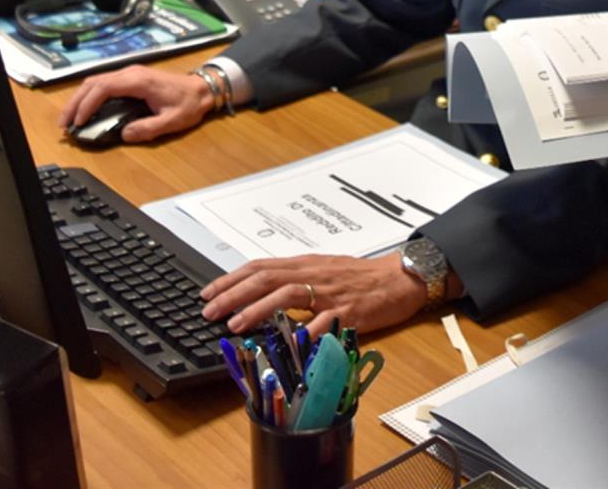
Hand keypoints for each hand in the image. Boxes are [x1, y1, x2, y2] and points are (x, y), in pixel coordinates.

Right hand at [55, 65, 212, 142]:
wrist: (203, 88)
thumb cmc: (189, 103)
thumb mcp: (172, 121)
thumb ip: (148, 128)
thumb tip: (124, 134)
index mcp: (139, 81)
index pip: (104, 88)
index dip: (87, 104)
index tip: (79, 121)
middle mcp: (131, 73)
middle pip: (94, 82)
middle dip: (76, 102)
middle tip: (64, 123)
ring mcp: (130, 73)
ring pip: (96, 81)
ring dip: (80, 98)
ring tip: (70, 118)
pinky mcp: (131, 77)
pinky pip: (104, 83)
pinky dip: (90, 95)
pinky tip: (85, 109)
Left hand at [201, 254, 428, 335]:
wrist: (399, 278)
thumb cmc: (360, 277)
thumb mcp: (321, 271)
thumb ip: (293, 280)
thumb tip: (258, 292)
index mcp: (304, 265)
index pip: (260, 267)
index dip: (230, 279)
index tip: (208, 293)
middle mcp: (313, 274)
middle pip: (266, 278)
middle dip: (234, 294)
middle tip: (210, 310)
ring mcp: (330, 293)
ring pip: (287, 295)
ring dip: (258, 309)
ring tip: (236, 324)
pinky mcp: (348, 311)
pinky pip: (324, 322)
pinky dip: (304, 331)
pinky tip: (288, 342)